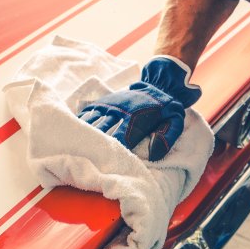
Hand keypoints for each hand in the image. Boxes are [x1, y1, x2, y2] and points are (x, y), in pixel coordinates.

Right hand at [78, 56, 201, 160]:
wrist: (159, 84)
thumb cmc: (166, 109)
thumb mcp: (175, 123)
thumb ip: (166, 138)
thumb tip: (154, 154)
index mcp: (135, 120)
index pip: (120, 139)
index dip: (112, 152)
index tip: (104, 164)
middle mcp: (119, 112)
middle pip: (102, 131)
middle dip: (93, 146)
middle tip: (83, 159)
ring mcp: (110, 105)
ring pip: (92, 121)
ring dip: (84, 135)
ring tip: (74, 148)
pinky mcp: (105, 100)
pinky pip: (89, 111)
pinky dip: (81, 122)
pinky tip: (75, 131)